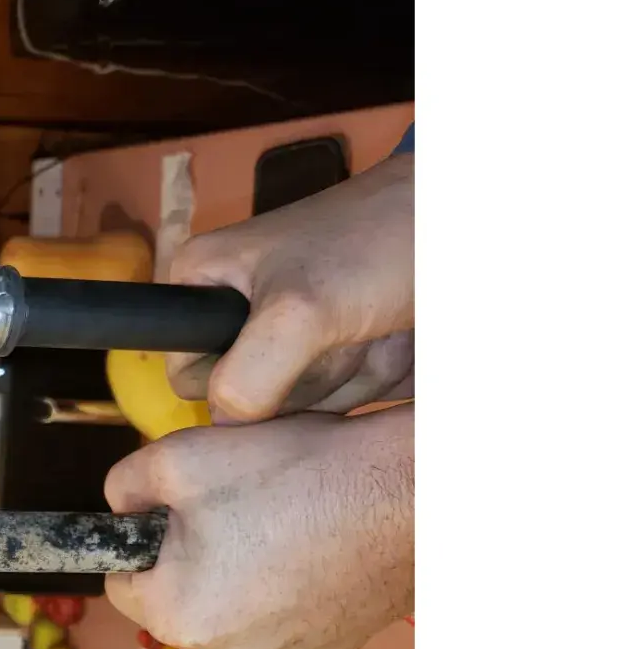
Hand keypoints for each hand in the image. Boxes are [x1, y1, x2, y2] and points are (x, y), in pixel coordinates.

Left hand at [103, 407, 413, 648]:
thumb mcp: (178, 458)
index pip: (120, 582)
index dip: (141, 537)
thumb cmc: (294, 477)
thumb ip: (124, 486)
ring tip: (278, 520)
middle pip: (177, 599)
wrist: (406, 495)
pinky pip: (281, 614)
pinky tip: (312, 542)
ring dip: (241, 570)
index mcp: (178, 618)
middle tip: (234, 505)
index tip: (175, 509)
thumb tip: (120, 507)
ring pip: (231, 607)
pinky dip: (287, 583)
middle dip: (191, 555)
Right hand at [168, 154, 414, 422]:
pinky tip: (387, 341)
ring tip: (370, 327)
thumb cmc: (378, 242)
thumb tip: (228, 423)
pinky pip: (335, 399)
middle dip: (305, 379)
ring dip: (344, 377)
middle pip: (248, 398)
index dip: (237, 381)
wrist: (460, 224)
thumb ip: (248, 375)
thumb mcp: (301, 310)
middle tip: (341, 331)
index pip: (188, 378)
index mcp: (201, 283)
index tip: (287, 347)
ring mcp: (288, 336)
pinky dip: (368, 379)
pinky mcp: (332, 352)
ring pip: (294, 405)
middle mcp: (237, 312)